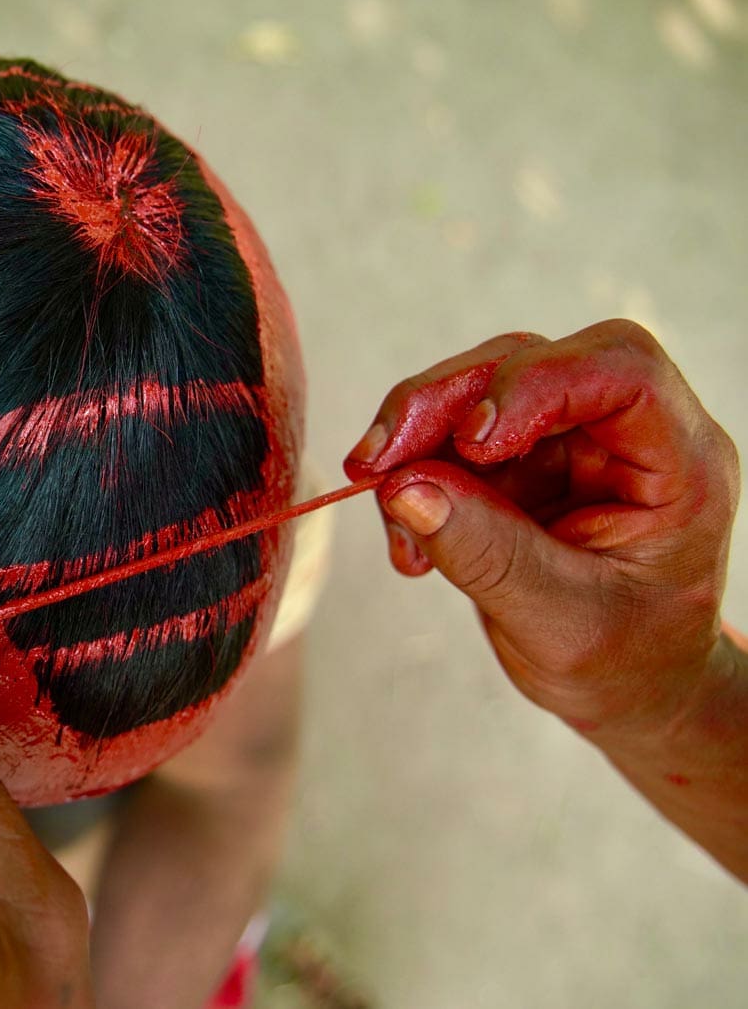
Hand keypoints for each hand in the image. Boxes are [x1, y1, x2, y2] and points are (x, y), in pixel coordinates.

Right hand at [344, 319, 739, 735]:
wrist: (626, 691)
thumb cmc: (624, 663)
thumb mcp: (562, 624)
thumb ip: (488, 556)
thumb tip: (403, 490)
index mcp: (678, 463)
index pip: (619, 369)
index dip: (537, 382)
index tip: (473, 440)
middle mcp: (622, 433)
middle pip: (527, 360)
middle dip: (440, 404)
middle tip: (375, 465)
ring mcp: (566, 440)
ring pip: (475, 388)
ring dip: (412, 439)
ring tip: (387, 516)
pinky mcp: (516, 458)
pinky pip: (444, 436)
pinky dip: (409, 478)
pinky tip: (407, 543)